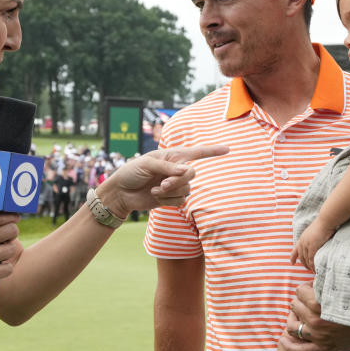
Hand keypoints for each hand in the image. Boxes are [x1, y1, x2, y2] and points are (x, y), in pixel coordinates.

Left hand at [96, 145, 228, 217]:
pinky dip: (167, 200)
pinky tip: (155, 196)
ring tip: (155, 190)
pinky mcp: (171, 198)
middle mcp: (176, 169)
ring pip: (186, 189)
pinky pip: (180, 201)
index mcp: (172, 156)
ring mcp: (175, 184)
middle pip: (192, 174)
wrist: (121, 193)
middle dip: (178, 180)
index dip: (212, 151)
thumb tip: (186, 171)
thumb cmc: (131, 172)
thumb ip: (168, 167)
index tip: (228, 149)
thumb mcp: (147, 164)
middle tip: (163, 184)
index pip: (196, 152)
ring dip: (170, 191)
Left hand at [280, 282, 349, 350]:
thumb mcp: (342, 285)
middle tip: (310, 299)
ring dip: (294, 318)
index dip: (306, 287)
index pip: (299, 290)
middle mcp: (315, 321)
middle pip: (294, 306)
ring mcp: (317, 336)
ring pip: (293, 326)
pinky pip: (301, 350)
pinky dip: (290, 346)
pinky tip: (283, 340)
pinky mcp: (322, 348)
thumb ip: (326, 279)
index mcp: (317, 303)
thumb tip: (316, 270)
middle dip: (301, 301)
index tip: (314, 287)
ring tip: (299, 314)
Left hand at [289, 220, 335, 269]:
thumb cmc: (323, 224)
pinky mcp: (313, 247)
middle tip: (308, 269)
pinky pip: (311, 259)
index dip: (293, 257)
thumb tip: (317, 241)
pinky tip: (315, 269)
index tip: (292, 263)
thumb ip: (313, 237)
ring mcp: (307, 245)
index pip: (295, 250)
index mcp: (302, 238)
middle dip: (304, 264)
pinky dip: (312, 265)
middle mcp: (303, 242)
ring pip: (306, 259)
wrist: (325, 221)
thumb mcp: (314, 231)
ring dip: (309, 266)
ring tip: (312, 271)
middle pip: (301, 257)